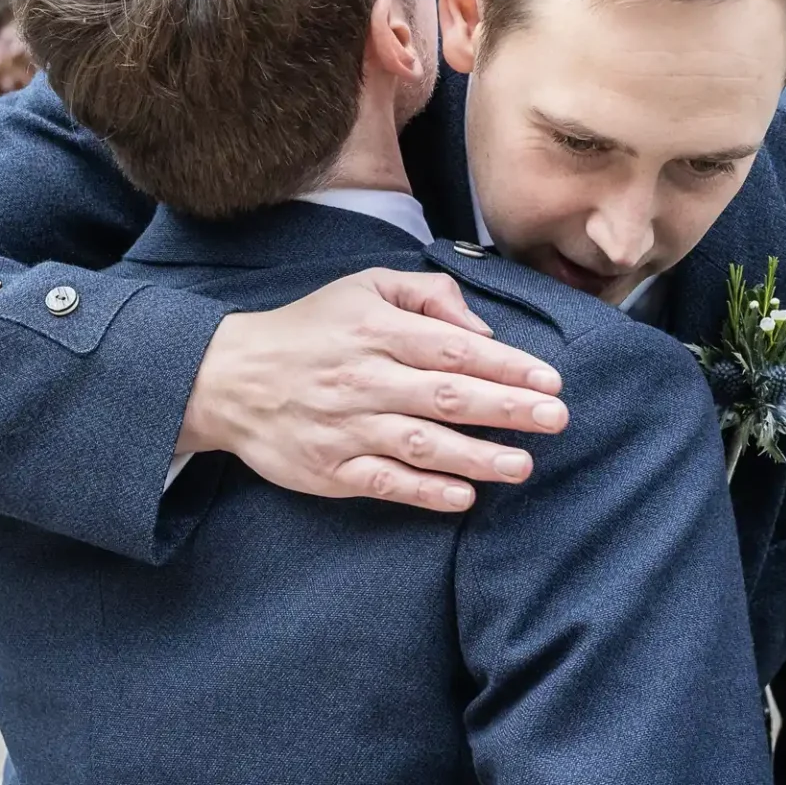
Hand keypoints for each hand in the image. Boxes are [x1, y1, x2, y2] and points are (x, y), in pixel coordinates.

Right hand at [177, 268, 568, 510]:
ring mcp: (347, 428)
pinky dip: (426, 492)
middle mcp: (364, 379)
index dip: (505, 365)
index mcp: (375, 330)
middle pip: (447, 395)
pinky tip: (464, 497)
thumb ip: (427, 295)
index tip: (549, 379)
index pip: (453, 348)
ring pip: (422, 444)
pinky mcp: (331, 469)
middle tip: (556, 418)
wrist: (229, 378)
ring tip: (523, 464)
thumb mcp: (363, 287)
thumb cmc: (309, 329)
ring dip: (477, 456)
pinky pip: (386, 483)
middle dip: (507, 408)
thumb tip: (481, 328)